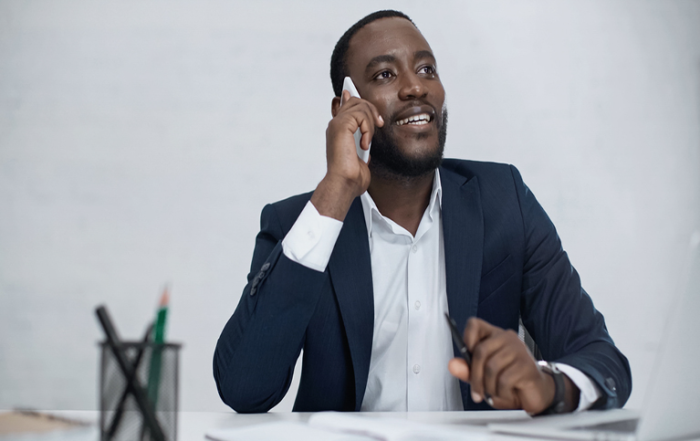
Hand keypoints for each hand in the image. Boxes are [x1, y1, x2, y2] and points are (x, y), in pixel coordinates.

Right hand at [311, 90, 383, 220]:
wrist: (344, 183)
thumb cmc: (351, 177)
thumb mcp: (362, 157)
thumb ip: (363, 143)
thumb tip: (368, 137)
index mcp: (338, 131)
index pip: (346, 105)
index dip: (356, 100)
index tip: (366, 104)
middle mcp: (335, 125)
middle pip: (355, 100)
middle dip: (371, 109)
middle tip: (378, 124)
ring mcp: (337, 124)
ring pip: (360, 105)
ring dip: (371, 121)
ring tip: (369, 139)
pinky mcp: (341, 125)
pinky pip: (361, 114)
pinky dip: (368, 129)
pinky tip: (365, 143)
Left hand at [447, 318, 573, 413]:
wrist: (537, 393)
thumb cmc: (510, 381)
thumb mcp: (484, 377)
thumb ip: (467, 370)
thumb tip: (452, 364)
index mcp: (494, 336)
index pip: (475, 324)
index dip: (467, 338)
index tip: (466, 353)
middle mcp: (507, 338)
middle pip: (480, 351)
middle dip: (474, 376)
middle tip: (477, 391)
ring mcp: (518, 350)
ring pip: (491, 368)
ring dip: (489, 387)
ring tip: (495, 392)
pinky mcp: (526, 365)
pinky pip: (504, 380)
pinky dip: (501, 392)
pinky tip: (507, 392)